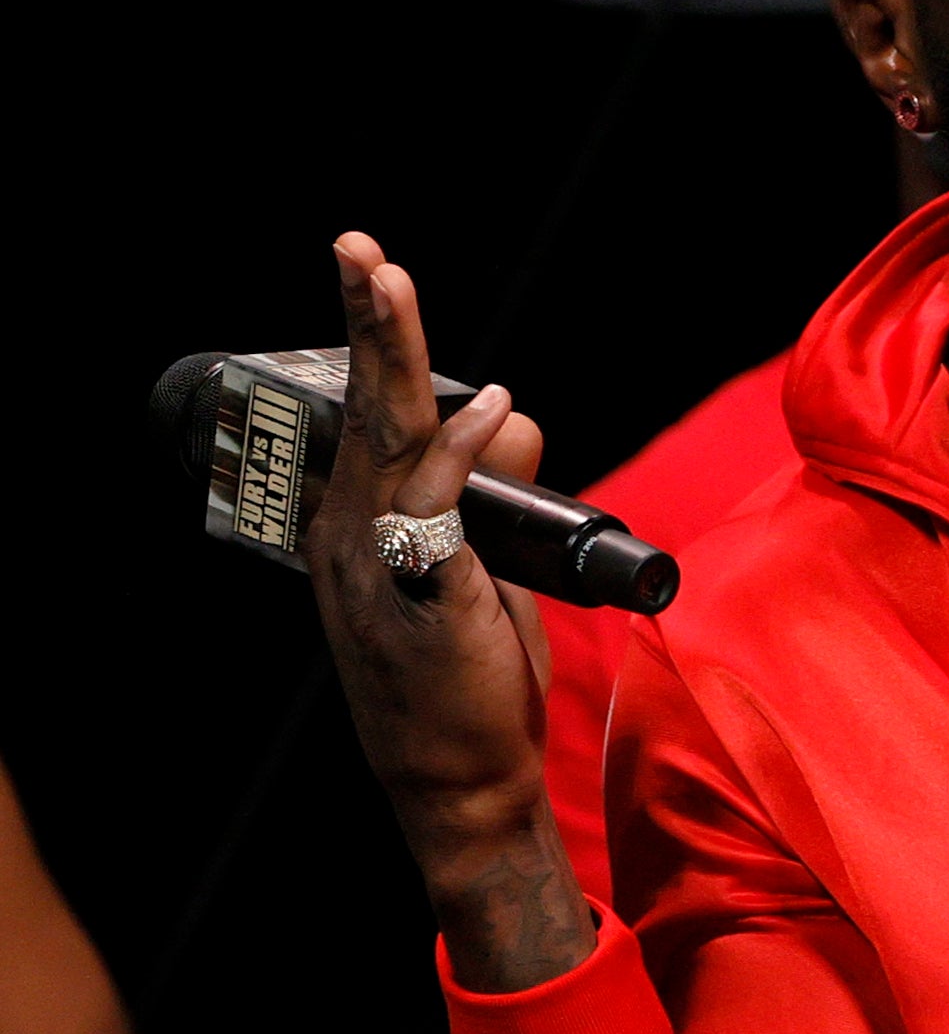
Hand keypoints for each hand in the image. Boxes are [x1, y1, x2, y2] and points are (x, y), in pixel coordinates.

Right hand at [307, 233, 593, 990]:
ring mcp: (382, 568)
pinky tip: (491, 407)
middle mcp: (353, 539)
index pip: (363, 418)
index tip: (374, 274)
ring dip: (394, 358)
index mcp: (357, 530)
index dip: (370, 347)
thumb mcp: (480, 570)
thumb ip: (487, 491)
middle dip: (364, 324)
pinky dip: (462, 454)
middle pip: (362, 411)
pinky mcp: (425, 596)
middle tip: (359, 248)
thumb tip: (509, 412)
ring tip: (388, 281)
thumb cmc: (469, 680)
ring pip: (388, 441)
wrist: (464, 785)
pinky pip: (436, 511)